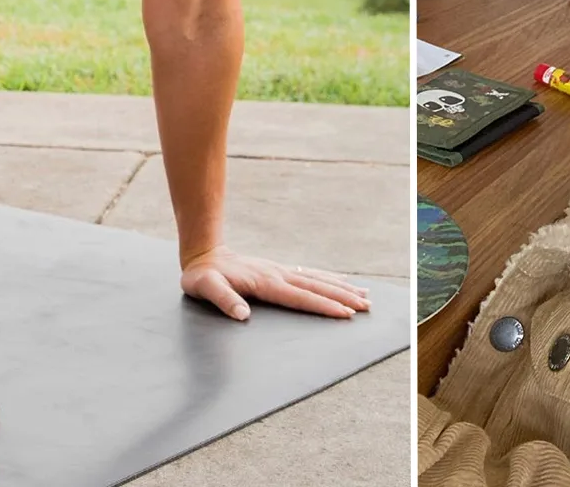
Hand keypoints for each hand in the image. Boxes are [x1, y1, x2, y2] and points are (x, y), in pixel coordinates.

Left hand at [180, 246, 371, 320]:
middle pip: (317, 287)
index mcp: (265, 283)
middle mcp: (278, 274)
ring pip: (317, 280)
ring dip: (341, 288)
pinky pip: (310, 275)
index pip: (300, 297)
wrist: (203, 254)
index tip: (345, 314)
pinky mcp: (278, 270)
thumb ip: (224, 300)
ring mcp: (280, 271)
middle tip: (367, 306)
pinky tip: (340, 282)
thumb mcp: (206, 288)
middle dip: (343, 297)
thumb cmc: (203, 276)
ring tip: (364, 294)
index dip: (323, 306)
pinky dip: (328, 279)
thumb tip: (242, 315)